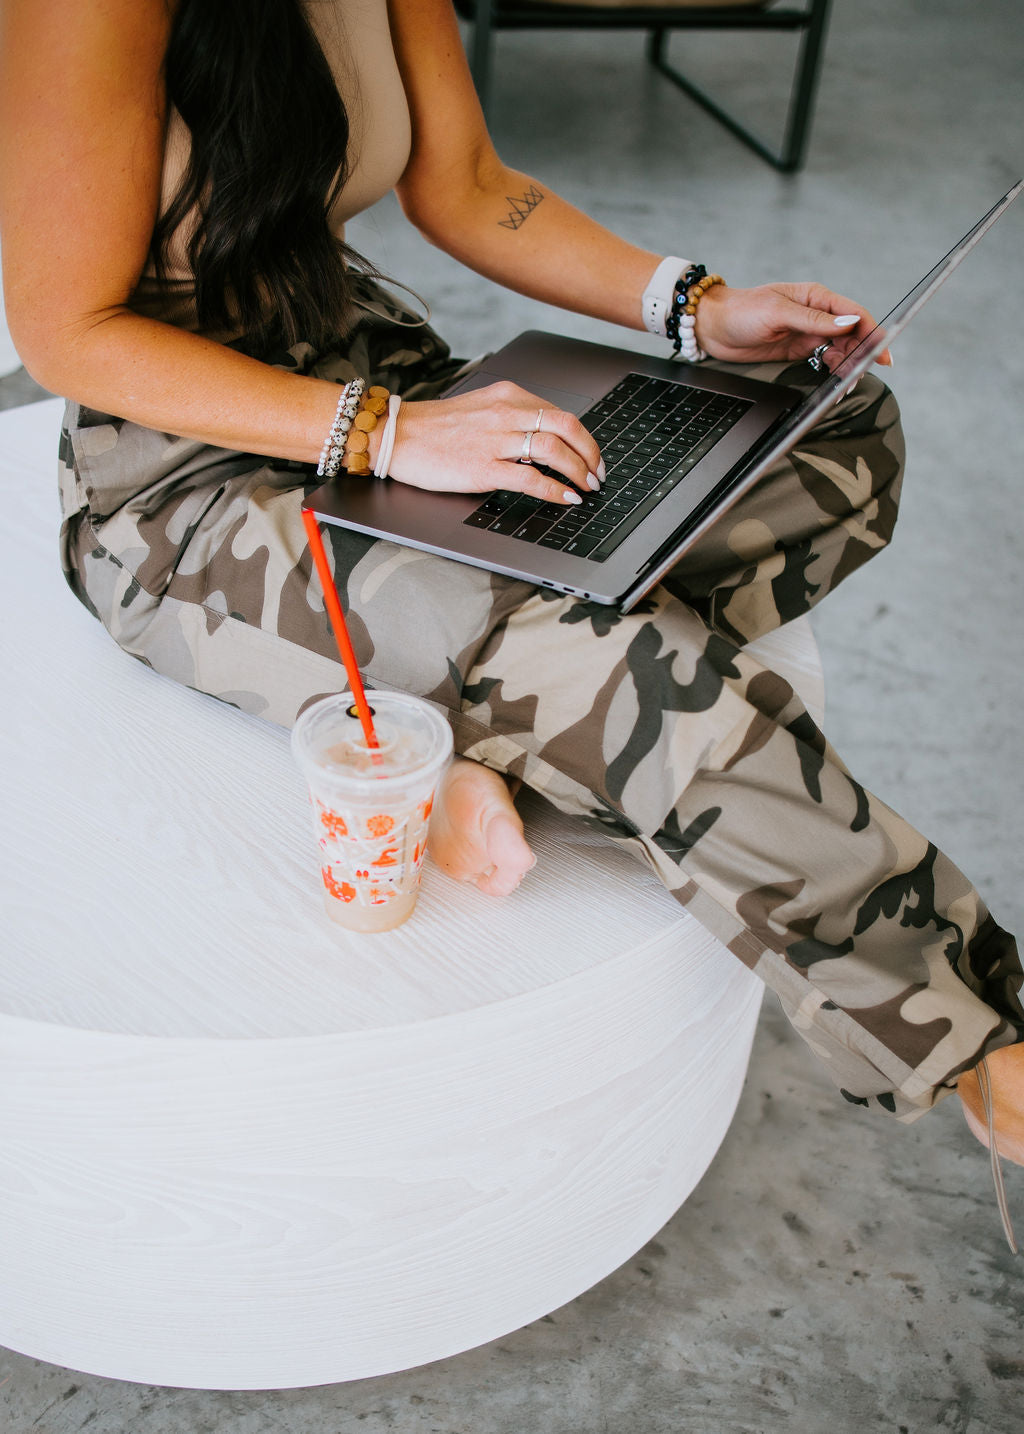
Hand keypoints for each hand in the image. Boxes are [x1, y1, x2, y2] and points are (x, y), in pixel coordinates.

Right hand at [384, 382, 603, 504]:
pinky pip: (529, 477)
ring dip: (578, 470)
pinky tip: (566, 498)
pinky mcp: (483, 467)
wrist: (398, 436)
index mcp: (507, 396)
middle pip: (566, 426)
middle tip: (598, 473)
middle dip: (590, 452)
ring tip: (587, 487)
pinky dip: (554, 489)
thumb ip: (511, 418)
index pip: (559, 413)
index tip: (591, 456)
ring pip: (553, 448)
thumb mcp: (480, 409)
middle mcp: (505, 412)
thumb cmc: (435, 428)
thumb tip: (544, 439)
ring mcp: (495, 440)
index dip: (583, 437)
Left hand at [695, 282, 892, 369]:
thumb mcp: (778, 313)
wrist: (713, 327)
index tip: (882, 351)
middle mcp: (816, 314)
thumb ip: (814, 320)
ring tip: (850, 382)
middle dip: (862, 353)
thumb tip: (848, 322)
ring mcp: (807, 333)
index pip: (853, 313)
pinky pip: (824, 360)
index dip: (872, 332)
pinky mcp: (798, 350)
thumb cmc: (741, 312)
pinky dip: (833, 371)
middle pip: (851, 334)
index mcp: (815, 297)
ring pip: (840, 349)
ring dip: (848, 365)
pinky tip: (837, 381)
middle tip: (864, 374)